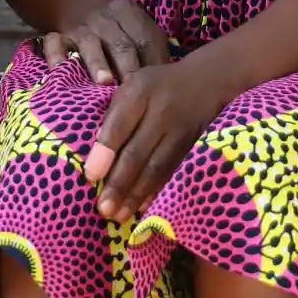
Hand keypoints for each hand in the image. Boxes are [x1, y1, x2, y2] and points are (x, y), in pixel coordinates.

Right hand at [41, 0, 172, 86]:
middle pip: (120, 43)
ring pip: (90, 44)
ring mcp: (80, 27)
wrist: (76, 4)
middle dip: (128, 67)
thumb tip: (167, 83)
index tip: (157, 86)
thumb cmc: (116, 29)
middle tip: (134, 91)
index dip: (152, 62)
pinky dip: (57, 55)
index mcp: (129, 13)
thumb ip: (150, 51)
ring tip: (104, 82)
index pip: (145, 38)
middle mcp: (105, 18)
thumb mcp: (136, 30)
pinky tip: (60, 69)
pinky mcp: (58, 35)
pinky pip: (55, 44)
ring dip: (98, 62)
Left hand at [82, 54, 234, 224]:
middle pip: (137, 152)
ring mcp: (181, 131)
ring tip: (119, 216)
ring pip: (156, 168)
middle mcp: (162, 111)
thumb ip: (115, 114)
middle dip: (119, 183)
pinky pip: (172, 172)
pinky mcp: (193, 147)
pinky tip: (143, 207)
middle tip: (103, 209)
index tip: (90, 177)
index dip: (105, 152)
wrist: (207, 81)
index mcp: (140, 92)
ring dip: (136, 194)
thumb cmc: (157, 86)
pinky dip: (157, 191)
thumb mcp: (133, 86)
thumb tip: (96, 154)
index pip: (119, 125)